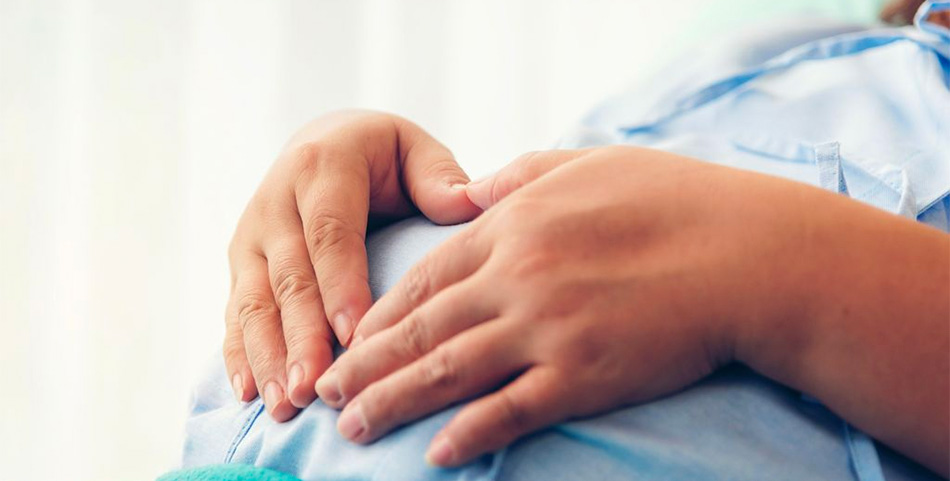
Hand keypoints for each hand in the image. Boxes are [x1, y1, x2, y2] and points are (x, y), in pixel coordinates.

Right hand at [225, 110, 480, 420]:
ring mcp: (251, 236)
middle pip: (289, 278)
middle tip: (315, 389)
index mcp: (322, 167)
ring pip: (255, 302)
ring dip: (268, 357)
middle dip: (301, 338)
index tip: (357, 340)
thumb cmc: (383, 157)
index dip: (341, 287)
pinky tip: (252, 394)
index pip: (330, 233)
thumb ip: (437, 178)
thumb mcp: (413, 150)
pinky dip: (239, 355)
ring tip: (286, 406)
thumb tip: (470, 203)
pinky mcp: (240, 264)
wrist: (320, 144)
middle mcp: (275, 201)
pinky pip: (235, 313)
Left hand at [315, 147, 821, 464]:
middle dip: (366, 365)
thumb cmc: (673, 199)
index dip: (380, 313)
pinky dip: (469, 434)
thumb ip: (518, 175)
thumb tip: (469, 189)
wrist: (747, 252)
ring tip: (355, 428)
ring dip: (394, 403)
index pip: (425, 276)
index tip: (349, 336)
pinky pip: (511, 411)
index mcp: (512, 226)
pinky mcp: (583, 376)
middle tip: (325, 394)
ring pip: (449, 373)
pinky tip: (437, 454)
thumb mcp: (587, 162)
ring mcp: (546, 330)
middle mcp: (516, 279)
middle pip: (420, 330)